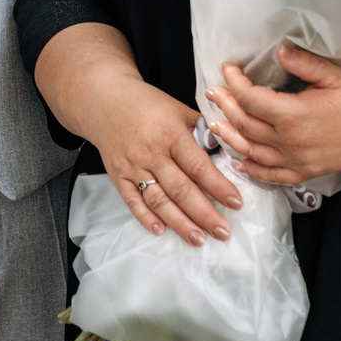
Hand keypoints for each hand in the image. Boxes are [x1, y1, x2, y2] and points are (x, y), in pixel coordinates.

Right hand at [88, 87, 243, 247]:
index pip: (198, 166)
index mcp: (170, 133)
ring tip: (198, 239)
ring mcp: (133, 166)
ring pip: (158, 200)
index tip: (236, 203)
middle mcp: (151, 153)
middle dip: (204, 214)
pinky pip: (132, 201)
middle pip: (181, 189)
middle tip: (222, 232)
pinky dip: (145, 218)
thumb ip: (202, 131)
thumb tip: (224, 153)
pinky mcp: (119, 176)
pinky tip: (161, 230)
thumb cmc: (147, 104)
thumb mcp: (179, 109)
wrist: (105, 101)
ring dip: (179, 223)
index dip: (219, 186)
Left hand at [206, 45, 340, 186]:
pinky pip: (273, 175)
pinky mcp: (307, 172)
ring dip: (230, 137)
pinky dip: (254, 170)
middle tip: (212, 92)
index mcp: (294, 115)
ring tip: (215, 124)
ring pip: (252, 152)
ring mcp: (298, 160)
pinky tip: (241, 163)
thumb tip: (277, 50)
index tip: (227, 69)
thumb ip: (302, 63)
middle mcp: (290, 141)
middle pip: (245, 124)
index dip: (235, 83)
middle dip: (225, 106)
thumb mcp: (332, 75)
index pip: (251, 99)